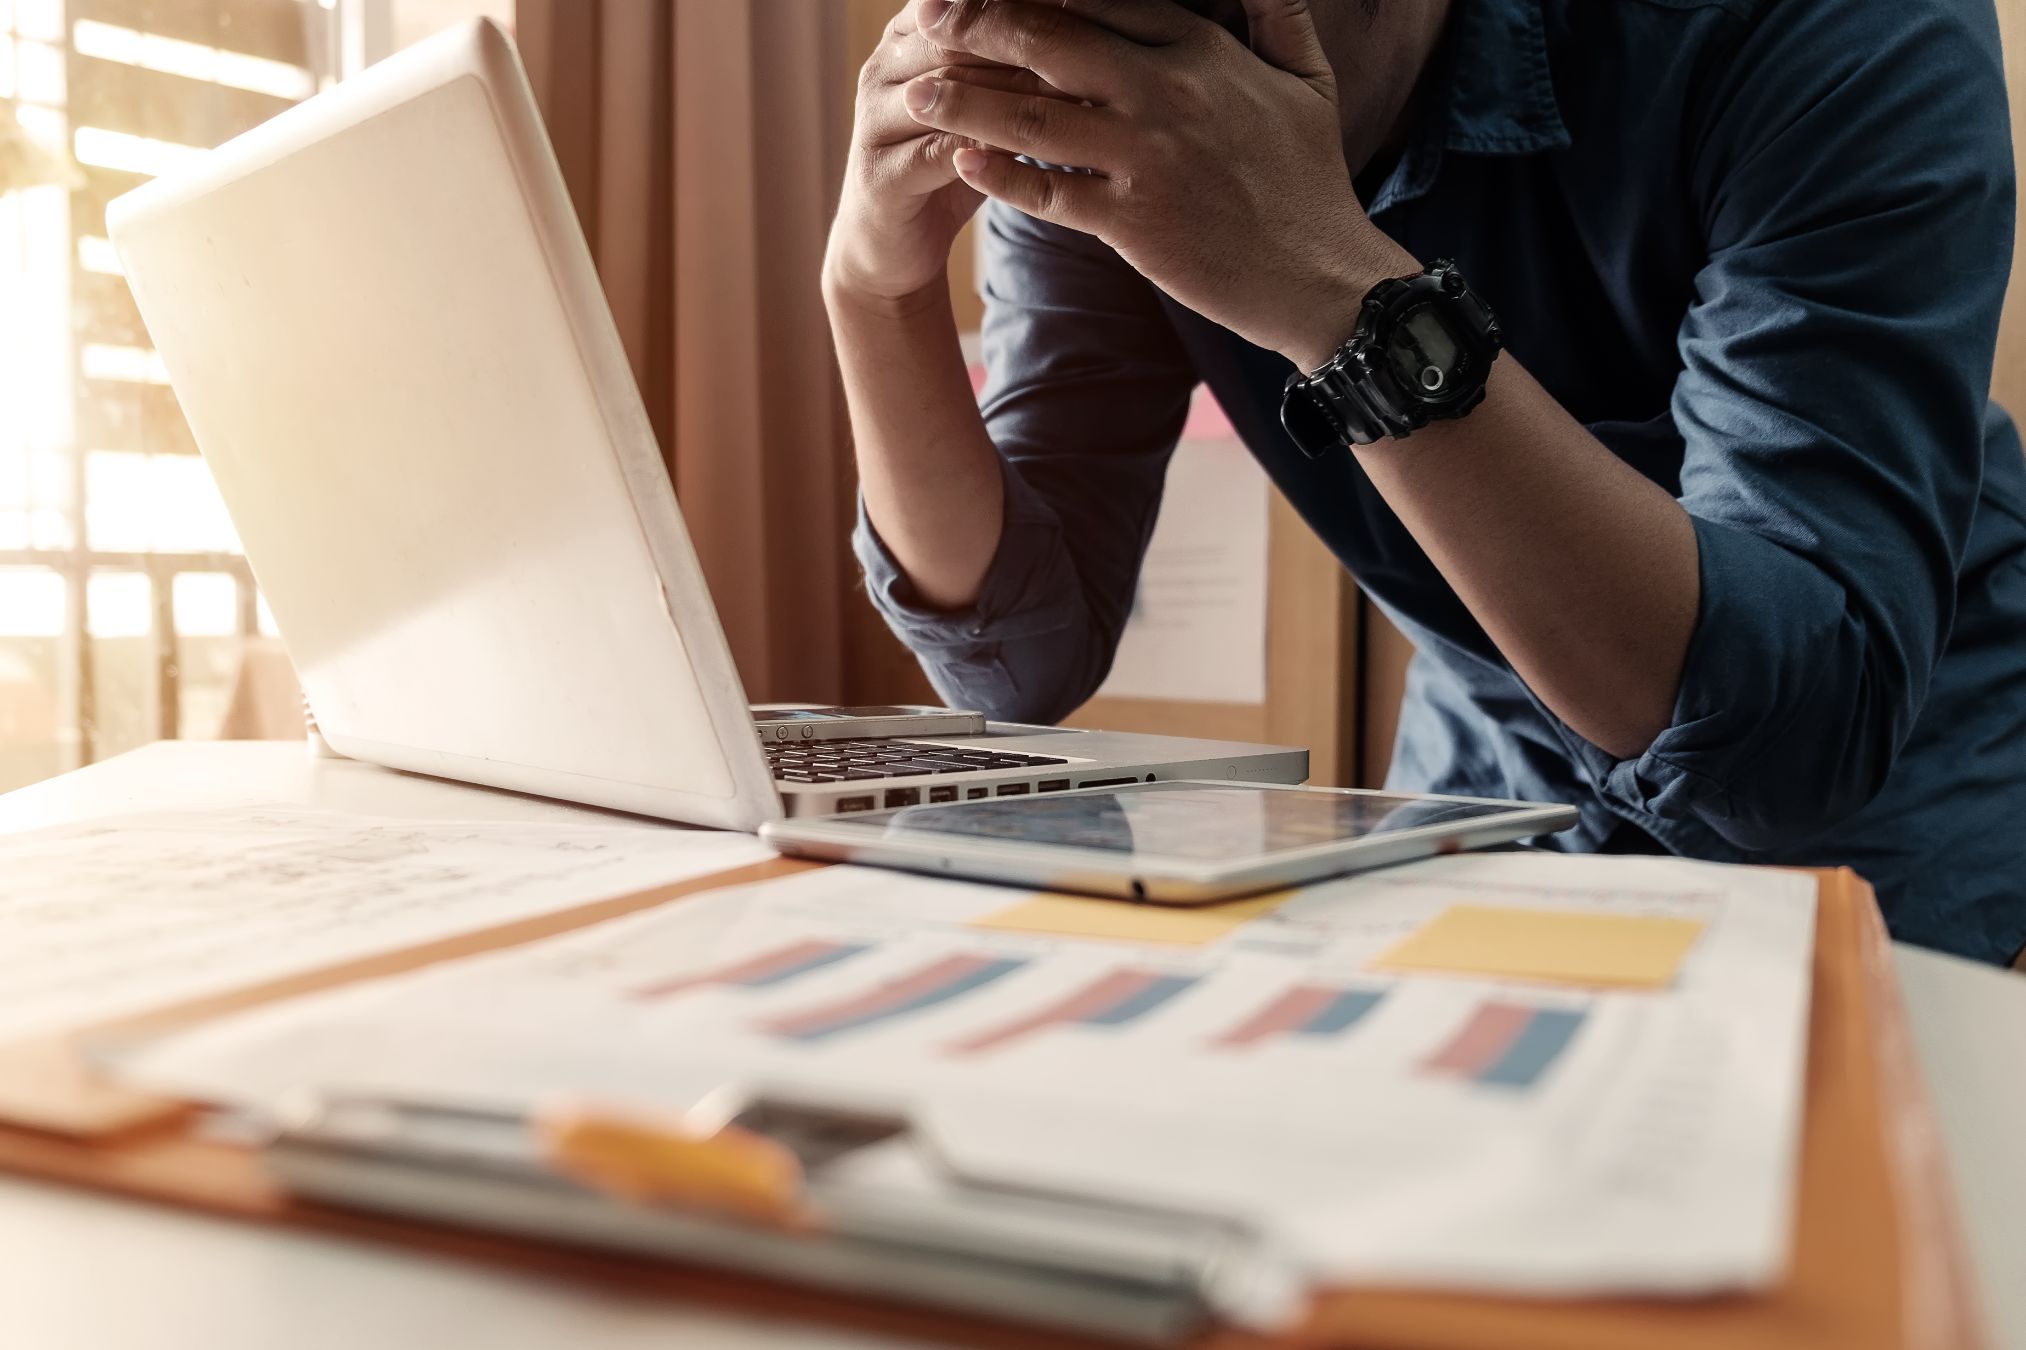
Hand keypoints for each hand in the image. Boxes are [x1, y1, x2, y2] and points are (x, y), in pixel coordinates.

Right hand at [826, 3, 1068, 308]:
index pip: (965, 3)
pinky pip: (939, 152)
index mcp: (910, 35)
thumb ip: (1016, 62)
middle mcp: (884, 67)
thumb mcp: (987, 103)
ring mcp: (875, 119)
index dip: (1023, 11)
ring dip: (1013, 92)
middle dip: (1026, 43)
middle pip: (958, 37)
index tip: (1085, 21)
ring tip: (1074, 96)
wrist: (894, 243)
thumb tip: (1090, 30)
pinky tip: (1036, 153)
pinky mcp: (880, 174)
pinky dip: (988, 150)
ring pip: (948, 88)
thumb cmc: (952, 161)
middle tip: (1090, 53)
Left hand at [902, 0, 1406, 366]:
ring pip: (1034, 115)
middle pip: (1051, 40)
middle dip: (978, 24)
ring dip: (965, 101)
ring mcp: (1146, 158)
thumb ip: (1279, 14)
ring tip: (915, 94)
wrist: (1322, 278)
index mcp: (1202, 49)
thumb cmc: (1312, 182)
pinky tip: (959, 160)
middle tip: (927, 17)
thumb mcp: (1309, 82)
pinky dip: (998, 175)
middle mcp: (1167, 93)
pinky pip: (1047, 191)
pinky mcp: (1132, 223)